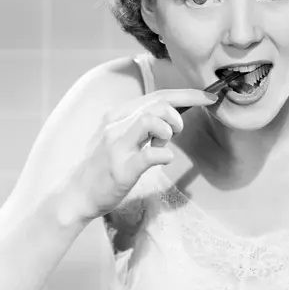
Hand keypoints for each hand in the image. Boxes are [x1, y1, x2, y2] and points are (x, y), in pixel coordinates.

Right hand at [70, 88, 217, 219]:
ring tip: (167, 142)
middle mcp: (116, 124)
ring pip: (150, 119)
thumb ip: (145, 125)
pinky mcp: (120, 168)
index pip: (158, 95)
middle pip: (158, 102)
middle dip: (184, 108)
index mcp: (119, 115)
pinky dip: (163, 155)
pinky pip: (148, 155)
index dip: (187, 94)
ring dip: (170, 128)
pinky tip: (165, 158)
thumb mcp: (123, 137)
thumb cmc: (105, 166)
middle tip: (182, 128)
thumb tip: (176, 115)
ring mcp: (117, 146)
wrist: (77, 195)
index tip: (209, 96)